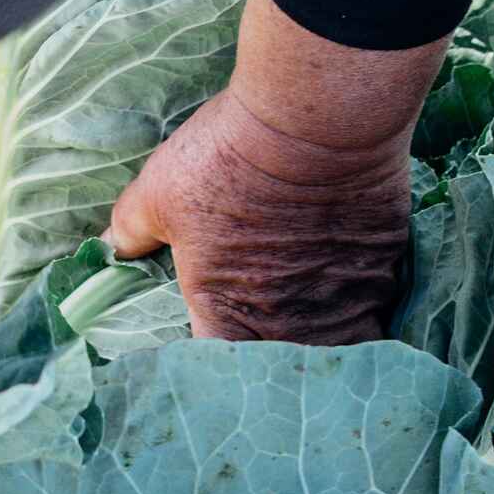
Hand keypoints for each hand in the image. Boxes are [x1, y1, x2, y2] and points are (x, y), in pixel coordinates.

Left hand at [103, 0, 446, 344]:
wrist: (315, 120)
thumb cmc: (228, 158)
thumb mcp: (158, 191)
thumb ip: (131, 229)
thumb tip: (111, 247)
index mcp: (227, 313)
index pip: (219, 373)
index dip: (216, 373)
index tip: (215, 361)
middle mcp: (290, 322)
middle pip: (288, 372)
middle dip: (280, 371)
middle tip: (276, 357)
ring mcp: (343, 299)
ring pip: (345, 351)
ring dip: (332, 349)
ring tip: (324, 338)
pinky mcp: (382, 267)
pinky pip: (380, 308)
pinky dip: (368, 308)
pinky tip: (359, 293)